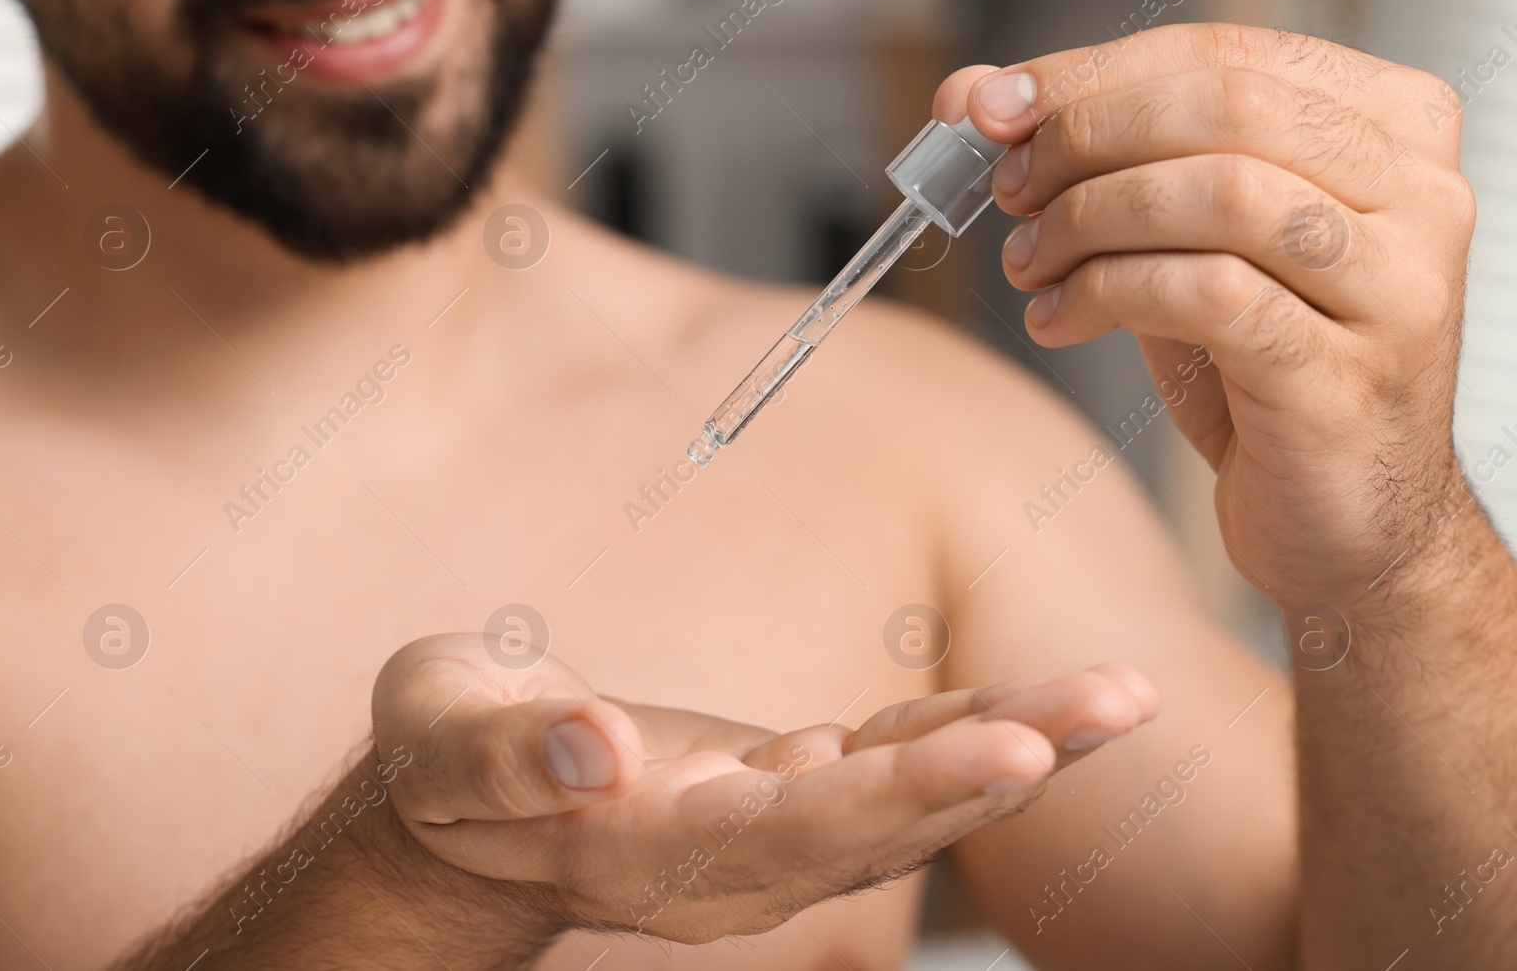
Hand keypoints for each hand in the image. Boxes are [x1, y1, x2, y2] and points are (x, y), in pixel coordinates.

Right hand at [371, 633, 1154, 943]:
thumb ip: (512, 756)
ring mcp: (763, 832)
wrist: (451, 815)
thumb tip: (593, 751)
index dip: (910, 788)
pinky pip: (885, 765)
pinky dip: (961, 730)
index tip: (1015, 745)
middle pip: (891, 821)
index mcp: (652, 849)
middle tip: (1120, 701)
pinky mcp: (776, 791)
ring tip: (1117, 697)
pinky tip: (1031, 704)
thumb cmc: (440, 760)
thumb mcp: (444, 743)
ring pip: (909, 798)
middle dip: (1009, 761)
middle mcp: (731, 861)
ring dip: (1015, 748)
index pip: (804, 827)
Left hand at [938, 24, 1476, 610]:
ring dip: (1089, 219)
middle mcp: (1419, 194)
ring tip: (1029, 263)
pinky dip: (1106, 295)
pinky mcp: (1348, 374)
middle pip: (1226, 105)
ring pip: (1220, 193)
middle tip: (1011, 187)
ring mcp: (1398, 286)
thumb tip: (976, 96)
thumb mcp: (1181, 245)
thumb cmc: (1266, 372)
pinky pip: (1209, 294)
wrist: (1348, 520)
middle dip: (1086, 137)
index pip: (1225, 53)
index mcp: (1391, 130)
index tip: (994, 108)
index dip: (1091, 72)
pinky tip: (1058, 319)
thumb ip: (1100, 164)